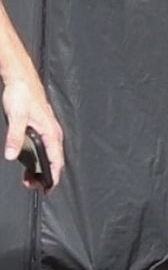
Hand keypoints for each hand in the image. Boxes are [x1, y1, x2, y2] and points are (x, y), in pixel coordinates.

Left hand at [2, 75, 63, 189]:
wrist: (21, 79)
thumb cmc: (21, 95)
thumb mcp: (15, 117)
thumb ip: (14, 137)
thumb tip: (10, 156)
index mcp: (51, 133)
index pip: (56, 160)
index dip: (53, 177)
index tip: (48, 190)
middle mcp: (54, 134)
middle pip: (55, 161)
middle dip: (46, 176)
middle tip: (31, 186)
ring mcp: (49, 131)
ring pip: (50, 156)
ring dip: (41, 168)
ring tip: (28, 178)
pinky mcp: (43, 129)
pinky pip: (45, 149)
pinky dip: (39, 159)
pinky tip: (29, 163)